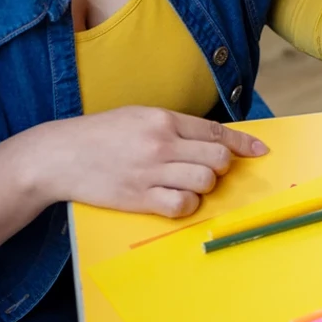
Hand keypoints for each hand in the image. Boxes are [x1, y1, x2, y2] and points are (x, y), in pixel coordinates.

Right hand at [36, 106, 268, 217]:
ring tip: (186, 183)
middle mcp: (161, 143)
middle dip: (221, 166)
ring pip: (204, 182)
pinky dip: (186, 205)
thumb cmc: (101, 134)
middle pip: (217, 158)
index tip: (260, 150)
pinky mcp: (139, 198)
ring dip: (203, 186)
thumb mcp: (139, 116)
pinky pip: (181, 205)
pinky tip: (175, 199)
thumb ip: (174, 126)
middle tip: (207, 168)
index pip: (215, 131)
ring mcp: (151, 172)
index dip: (243, 143)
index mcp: (163, 119)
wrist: (61, 154)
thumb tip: (210, 139)